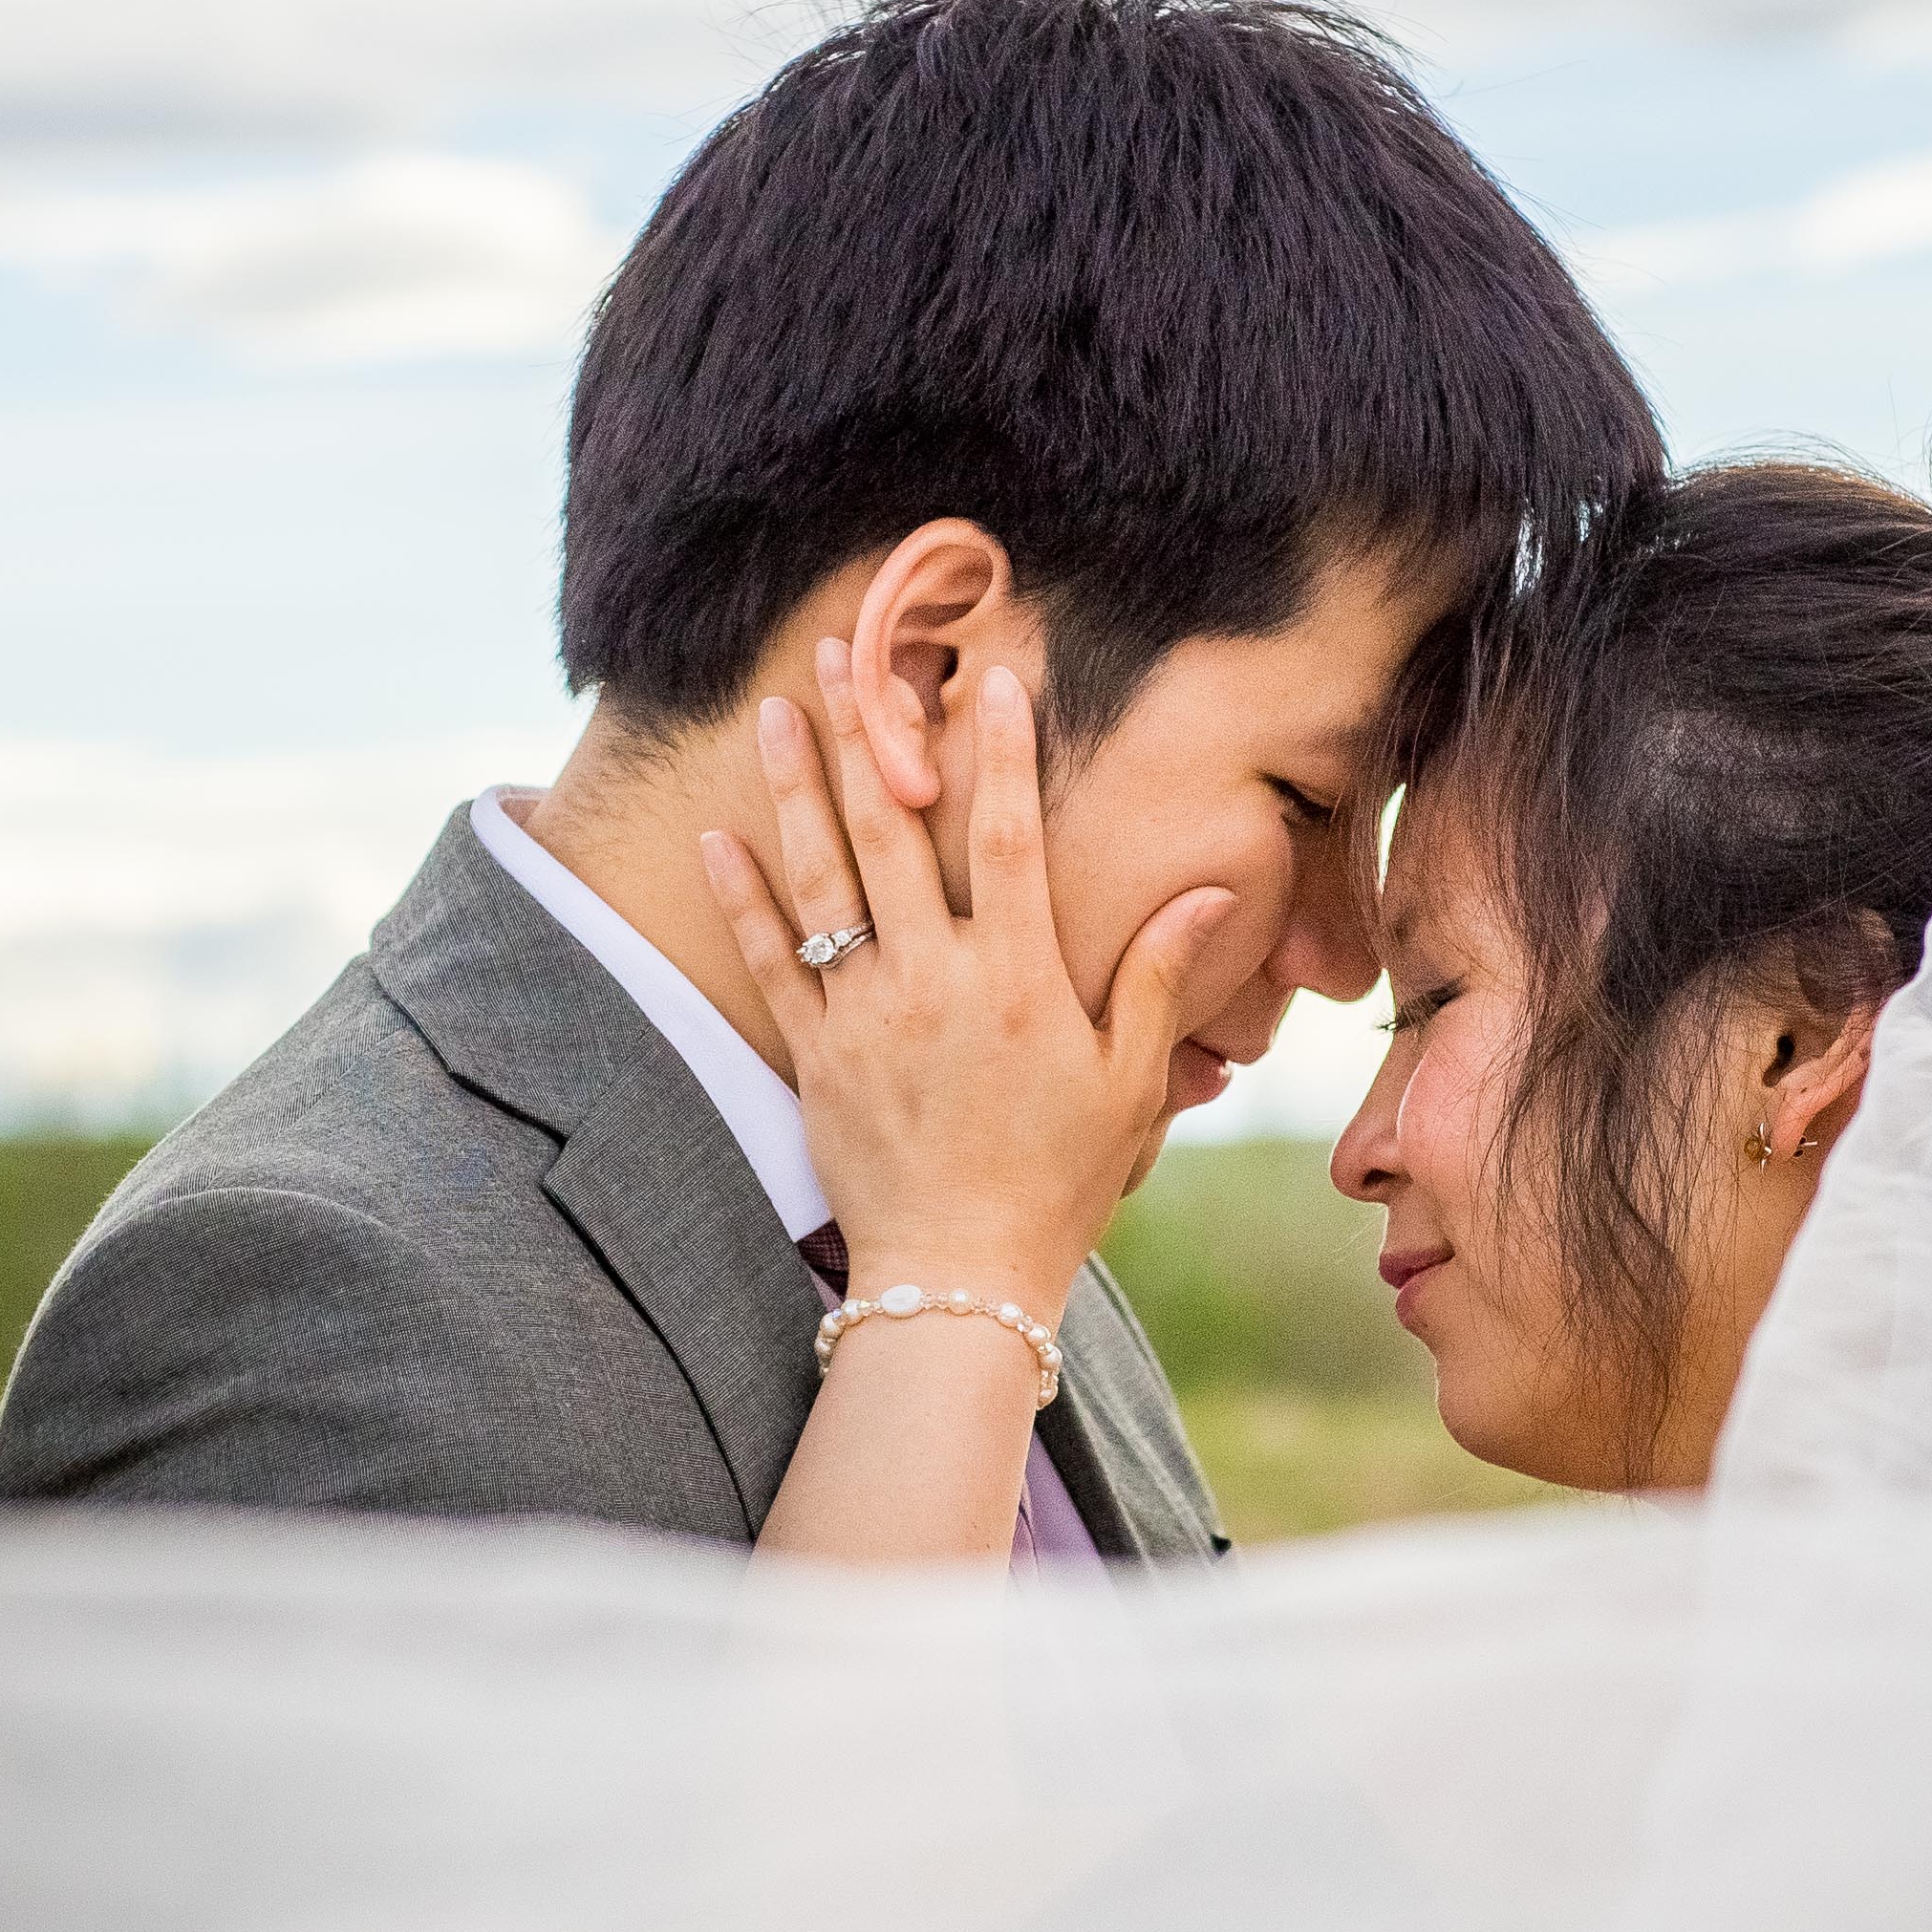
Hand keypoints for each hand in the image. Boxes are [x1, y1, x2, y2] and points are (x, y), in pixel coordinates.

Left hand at [699, 640, 1231, 1314]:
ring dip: (793, 788)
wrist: (959, 1279)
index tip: (991, 678)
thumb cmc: (1058, 1183)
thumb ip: (1162, 979)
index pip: (1005, 838)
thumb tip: (1214, 889)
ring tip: (771, 711)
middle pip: (892, 831)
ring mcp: (864, 1016)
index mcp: (1020, 979)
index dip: (999, 753)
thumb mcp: (1130, 1083)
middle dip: (865, 732)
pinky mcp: (813, 1056)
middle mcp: (935, 981)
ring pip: (820, 879)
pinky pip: (770, 962)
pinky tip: (717, 838)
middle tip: (844, 652)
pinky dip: (742, 899)